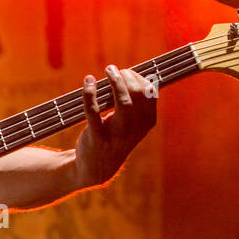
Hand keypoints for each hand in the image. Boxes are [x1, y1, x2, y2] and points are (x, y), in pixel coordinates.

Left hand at [75, 65, 157, 189]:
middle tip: (114, 70)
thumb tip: (133, 74)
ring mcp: (117, 134)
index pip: (149, 92)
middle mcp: (135, 129)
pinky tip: (88, 80)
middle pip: (138, 93)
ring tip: (108, 70)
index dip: (138, 77)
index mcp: (147, 122)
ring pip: (122, 101)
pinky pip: (93, 110)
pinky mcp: (97, 137)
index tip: (126, 72)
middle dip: (126, 76)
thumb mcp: (132, 123)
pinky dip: (90, 92)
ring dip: (114, 80)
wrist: (97, 167)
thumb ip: (136, 102)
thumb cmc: (115, 136)